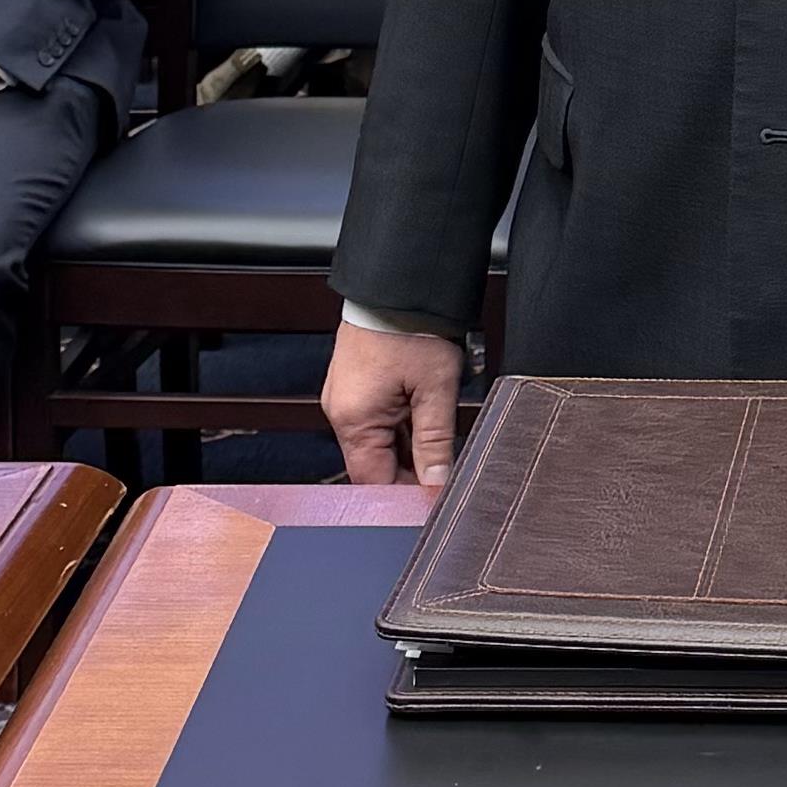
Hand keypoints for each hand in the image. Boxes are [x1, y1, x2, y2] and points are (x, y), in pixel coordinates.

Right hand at [323, 317, 462, 486]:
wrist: (398, 284)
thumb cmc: (411, 326)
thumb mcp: (436, 388)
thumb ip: (436, 442)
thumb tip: (437, 482)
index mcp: (354, 419)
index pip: (374, 482)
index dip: (404, 497)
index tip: (431, 503)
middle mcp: (341, 412)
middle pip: (374, 465)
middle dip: (409, 473)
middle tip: (444, 474)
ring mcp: (346, 398)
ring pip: (378, 444)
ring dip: (407, 449)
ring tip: (439, 441)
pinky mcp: (355, 387)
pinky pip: (376, 422)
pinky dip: (400, 428)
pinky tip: (425, 424)